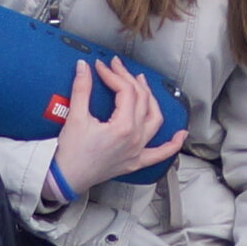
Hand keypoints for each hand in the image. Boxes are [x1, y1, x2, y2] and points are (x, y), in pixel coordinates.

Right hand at [43, 57, 183, 198]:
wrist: (65, 178)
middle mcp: (135, 138)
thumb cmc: (70, 153)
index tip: (101, 67)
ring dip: (151, 100)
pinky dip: (172, 144)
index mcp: (123, 127)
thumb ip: (81, 89)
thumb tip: (84, 67)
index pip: (125, 91)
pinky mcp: (135, 162)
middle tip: (117, 68)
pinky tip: (180, 135)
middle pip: (141, 100)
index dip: (113, 74)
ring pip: (155, 120)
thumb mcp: (75, 117)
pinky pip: (160, 153)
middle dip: (129, 80)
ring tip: (143, 85)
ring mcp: (137, 151)